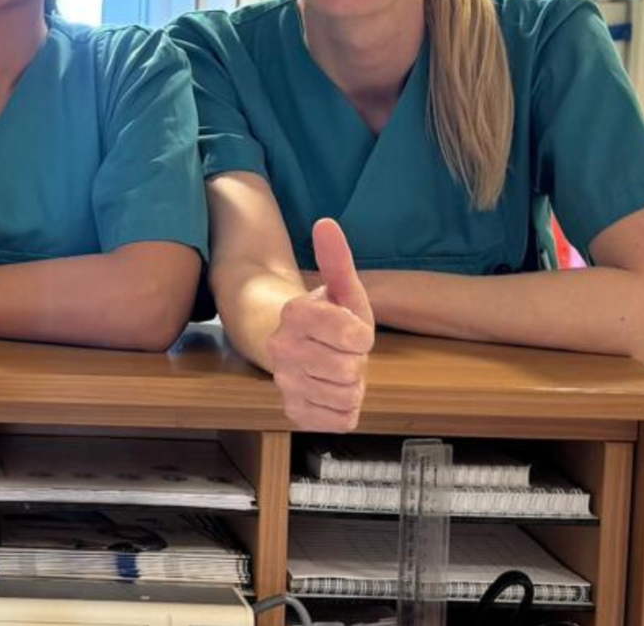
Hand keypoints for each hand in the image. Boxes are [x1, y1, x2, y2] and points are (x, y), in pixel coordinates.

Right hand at [267, 218, 374, 431]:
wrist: (297, 347)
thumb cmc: (327, 317)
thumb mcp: (340, 288)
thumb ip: (337, 258)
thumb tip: (326, 223)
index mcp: (295, 313)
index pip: (352, 334)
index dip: (361, 334)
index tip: (351, 330)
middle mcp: (282, 348)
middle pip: (349, 368)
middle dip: (356, 361)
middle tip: (343, 351)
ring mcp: (285, 382)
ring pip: (347, 395)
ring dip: (352, 385)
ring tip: (337, 370)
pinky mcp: (294, 412)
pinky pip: (340, 420)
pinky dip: (345, 409)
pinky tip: (332, 391)